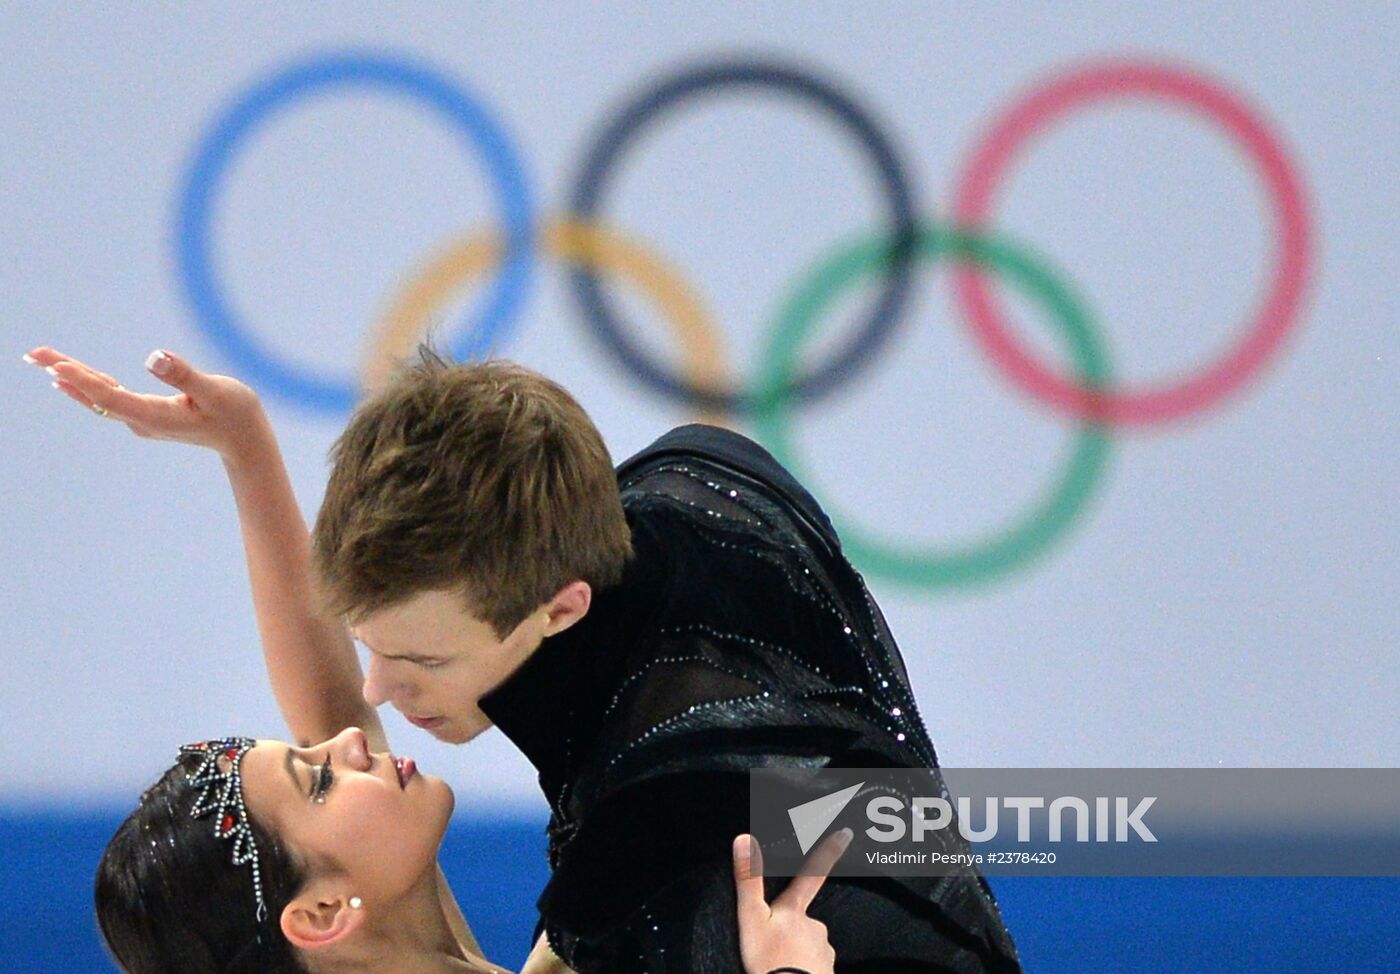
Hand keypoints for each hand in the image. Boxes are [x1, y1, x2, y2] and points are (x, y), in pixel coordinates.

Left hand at [26, 347, 267, 461]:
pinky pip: (108, 398)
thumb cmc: (236, 414)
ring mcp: (142, 420)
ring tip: (42, 360)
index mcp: (154, 416)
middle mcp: (141, 421)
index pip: (109, 395)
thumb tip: (154, 357)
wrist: (245, 441)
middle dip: (63, 372)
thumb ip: (184, 375)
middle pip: (94, 395)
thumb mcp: (215, 391)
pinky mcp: (146, 416)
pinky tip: (72, 378)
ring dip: (71, 377)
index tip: (54, 364)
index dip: (82, 378)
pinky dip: (88, 384)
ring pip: (98, 396)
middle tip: (31, 353)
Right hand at [734, 829, 850, 973]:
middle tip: (774, 947)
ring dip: (798, 952)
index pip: (812, 874)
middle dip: (793, 929)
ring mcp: (823, 950)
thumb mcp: (751, 919)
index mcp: (795, 910)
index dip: (828, 852)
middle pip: (805, 920)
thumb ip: (748, 881)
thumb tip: (745, 839)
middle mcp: (814, 927)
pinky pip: (815, 967)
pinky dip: (805, 970)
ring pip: (810, 945)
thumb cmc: (769, 960)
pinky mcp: (827, 972)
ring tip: (780, 965)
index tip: (846, 833)